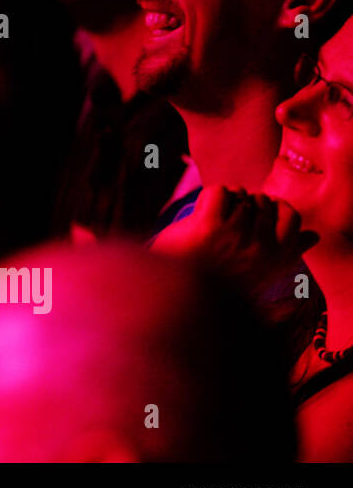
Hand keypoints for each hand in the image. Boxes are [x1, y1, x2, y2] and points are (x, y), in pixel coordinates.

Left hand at [154, 185, 318, 297]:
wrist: (175, 295)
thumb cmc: (220, 280)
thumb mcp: (262, 271)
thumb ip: (290, 251)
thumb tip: (313, 236)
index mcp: (276, 260)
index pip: (292, 217)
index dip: (275, 207)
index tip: (259, 213)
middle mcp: (259, 249)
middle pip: (263, 202)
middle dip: (245, 204)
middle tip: (228, 220)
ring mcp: (235, 236)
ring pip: (240, 196)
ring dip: (225, 202)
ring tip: (214, 221)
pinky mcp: (209, 226)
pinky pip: (219, 192)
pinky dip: (210, 196)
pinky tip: (203, 211)